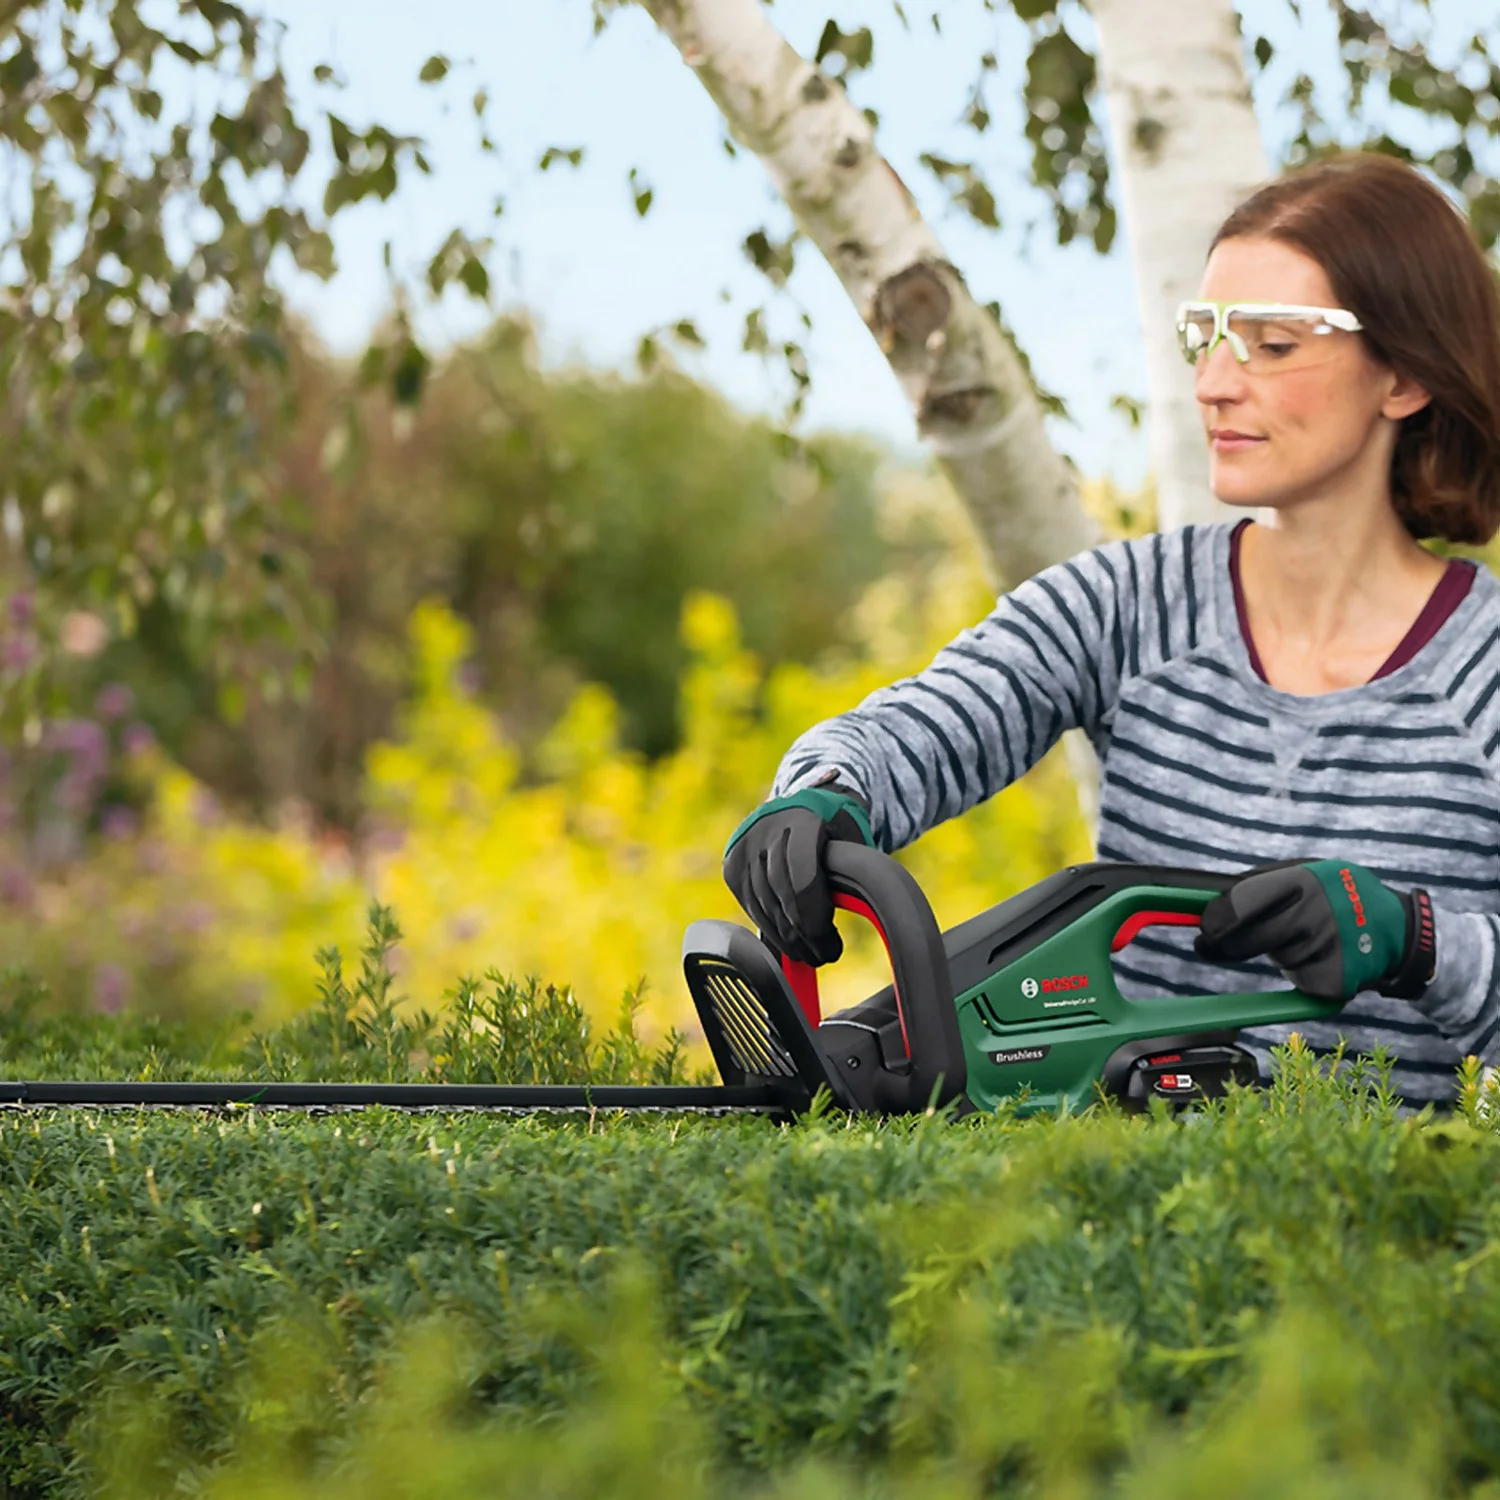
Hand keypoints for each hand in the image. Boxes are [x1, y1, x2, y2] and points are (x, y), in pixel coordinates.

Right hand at [722, 787, 873, 964]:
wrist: (802, 805)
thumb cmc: (836, 830)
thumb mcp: (853, 842)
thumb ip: (854, 875)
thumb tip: (865, 920)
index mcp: (802, 820)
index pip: (804, 879)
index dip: (816, 917)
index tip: (831, 942)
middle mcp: (767, 830)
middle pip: (783, 897)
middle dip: (805, 935)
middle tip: (825, 956)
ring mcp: (745, 847)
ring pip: (764, 907)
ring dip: (786, 940)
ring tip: (809, 955)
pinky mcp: (732, 865)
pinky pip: (750, 907)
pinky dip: (769, 929)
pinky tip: (788, 943)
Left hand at [1194, 859, 1435, 1001]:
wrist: (1401, 930)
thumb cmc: (1339, 894)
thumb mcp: (1309, 870)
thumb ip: (1264, 881)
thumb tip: (1209, 897)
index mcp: (1303, 880)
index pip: (1240, 903)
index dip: (1215, 918)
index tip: (1203, 927)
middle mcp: (1314, 914)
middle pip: (1247, 938)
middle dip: (1223, 944)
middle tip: (1208, 946)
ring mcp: (1326, 949)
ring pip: (1277, 957)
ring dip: (1279, 952)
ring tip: (1307, 938)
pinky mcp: (1335, 980)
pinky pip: (1301, 979)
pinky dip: (1305, 972)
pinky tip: (1324, 958)